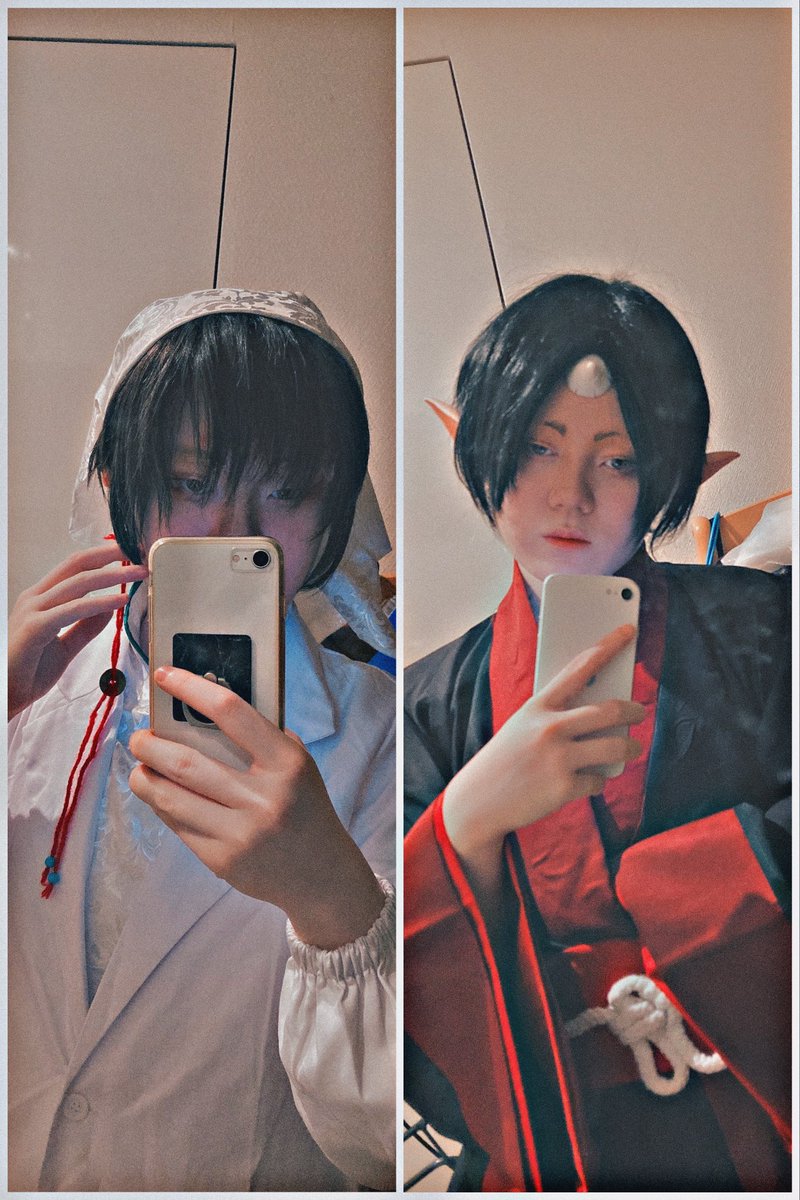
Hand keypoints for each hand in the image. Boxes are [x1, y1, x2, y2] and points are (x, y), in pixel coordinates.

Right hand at [8, 542, 147, 719]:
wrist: (3, 696)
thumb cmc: (27, 672)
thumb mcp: (65, 646)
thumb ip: (86, 626)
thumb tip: (110, 607)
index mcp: (41, 599)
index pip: (74, 567)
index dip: (102, 557)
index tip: (129, 552)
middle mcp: (35, 598)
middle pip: (77, 565)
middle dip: (110, 555)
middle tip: (139, 550)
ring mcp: (33, 610)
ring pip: (78, 583)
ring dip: (113, 575)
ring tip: (140, 573)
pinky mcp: (35, 627)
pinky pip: (73, 609)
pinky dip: (100, 603)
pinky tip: (121, 600)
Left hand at [129, 666, 384, 948]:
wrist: (321, 873)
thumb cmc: (304, 807)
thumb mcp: (297, 764)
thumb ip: (260, 738)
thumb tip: (200, 708)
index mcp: (286, 762)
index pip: (231, 712)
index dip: (191, 689)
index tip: (164, 676)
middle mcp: (263, 796)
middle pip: (186, 762)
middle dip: (150, 745)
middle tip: (139, 737)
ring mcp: (241, 832)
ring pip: (171, 798)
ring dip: (144, 778)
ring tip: (140, 767)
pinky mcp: (222, 860)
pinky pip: (178, 826)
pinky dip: (161, 805)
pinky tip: (159, 794)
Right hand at [443, 624, 645, 888]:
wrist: (479, 799)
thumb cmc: (507, 758)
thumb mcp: (525, 725)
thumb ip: (559, 714)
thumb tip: (605, 712)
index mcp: (539, 705)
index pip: (580, 667)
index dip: (608, 646)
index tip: (628, 630)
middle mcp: (550, 728)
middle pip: (610, 710)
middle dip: (634, 711)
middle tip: (640, 712)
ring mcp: (558, 758)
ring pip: (616, 747)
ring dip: (631, 748)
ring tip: (632, 748)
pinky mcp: (564, 787)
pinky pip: (599, 780)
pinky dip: (597, 781)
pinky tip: (585, 782)